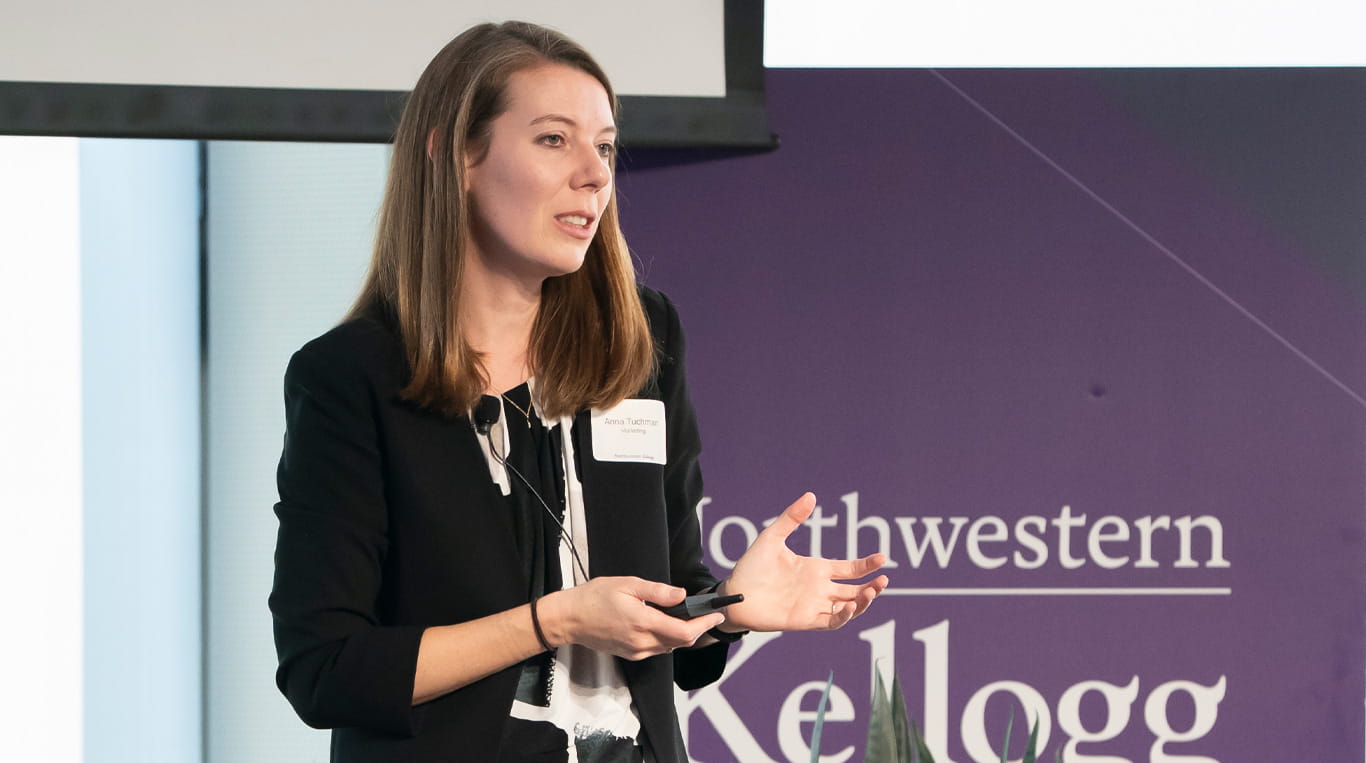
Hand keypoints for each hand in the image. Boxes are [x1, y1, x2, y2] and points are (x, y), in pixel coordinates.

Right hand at [538, 577, 724, 660]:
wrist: (569, 619)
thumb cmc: (595, 597)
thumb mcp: (627, 584)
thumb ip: (658, 591)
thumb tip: (682, 595)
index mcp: (643, 623)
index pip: (684, 631)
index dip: (704, 624)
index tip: (717, 615)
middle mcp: (642, 642)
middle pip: (681, 642)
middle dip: (697, 629)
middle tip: (706, 614)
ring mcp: (636, 651)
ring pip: (670, 647)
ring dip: (683, 634)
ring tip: (688, 616)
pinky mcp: (631, 655)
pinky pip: (657, 649)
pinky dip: (668, 638)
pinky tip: (665, 623)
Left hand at [719, 493, 887, 631]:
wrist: (734, 594)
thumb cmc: (751, 567)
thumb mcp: (772, 537)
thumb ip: (792, 518)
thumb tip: (811, 495)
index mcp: (815, 569)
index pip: (849, 569)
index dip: (866, 565)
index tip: (882, 558)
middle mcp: (818, 588)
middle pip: (854, 590)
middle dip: (872, 586)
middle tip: (884, 579)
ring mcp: (813, 605)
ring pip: (848, 608)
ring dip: (863, 602)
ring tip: (872, 591)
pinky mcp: (805, 620)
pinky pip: (831, 621)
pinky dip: (843, 616)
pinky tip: (849, 605)